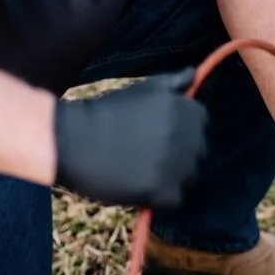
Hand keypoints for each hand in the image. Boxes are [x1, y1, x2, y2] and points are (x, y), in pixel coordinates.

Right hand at [52, 69, 207, 208]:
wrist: (73, 140)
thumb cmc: (106, 112)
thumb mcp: (142, 88)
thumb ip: (172, 83)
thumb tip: (194, 74)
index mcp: (185, 109)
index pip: (201, 123)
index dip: (182, 130)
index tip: (161, 135)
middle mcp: (187, 136)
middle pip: (198, 153)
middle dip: (179, 155)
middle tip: (148, 155)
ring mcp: (177, 165)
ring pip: (189, 177)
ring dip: (171, 177)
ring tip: (142, 171)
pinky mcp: (164, 190)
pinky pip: (175, 199)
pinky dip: (160, 198)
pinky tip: (140, 187)